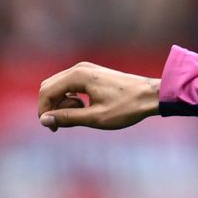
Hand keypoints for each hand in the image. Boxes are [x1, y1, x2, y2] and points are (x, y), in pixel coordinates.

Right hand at [37, 62, 160, 131]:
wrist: (153, 95)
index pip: (46, 92)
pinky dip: (71, 98)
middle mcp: (79, 68)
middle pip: (49, 87)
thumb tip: (44, 119)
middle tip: (63, 125)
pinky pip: (71, 86)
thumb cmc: (127, 107)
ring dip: (62, 104)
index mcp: (78, 75)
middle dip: (51, 107)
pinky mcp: (92, 74)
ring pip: (59, 87)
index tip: (53, 129)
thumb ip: (67, 118)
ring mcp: (86, 69)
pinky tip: (86, 108)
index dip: (44, 112)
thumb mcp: (95, 117)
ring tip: (81, 115)